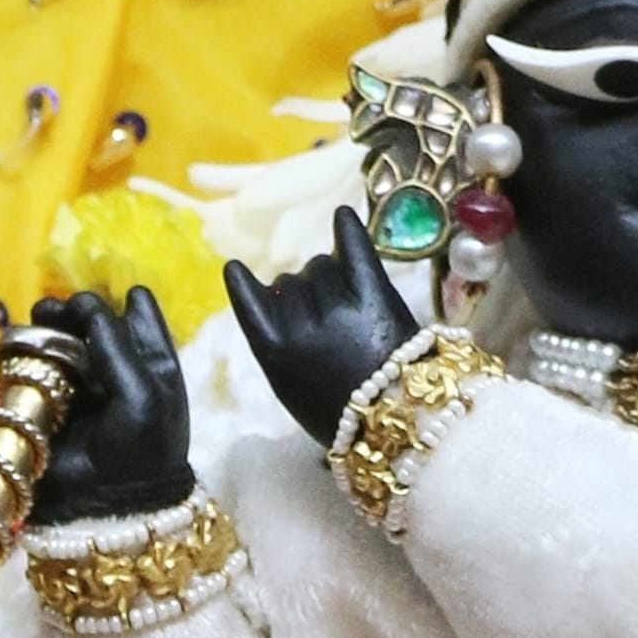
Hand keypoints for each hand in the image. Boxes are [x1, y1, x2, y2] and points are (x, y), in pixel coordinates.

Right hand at [26, 287, 194, 525]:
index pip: (136, 316)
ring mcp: (81, 386)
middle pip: (91, 325)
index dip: (116, 303)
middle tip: (49, 310)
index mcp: (152, 363)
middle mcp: (117, 369)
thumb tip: (86, 301)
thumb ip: (115, 344)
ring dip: (44, 329)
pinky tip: (18, 351)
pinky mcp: (47, 405)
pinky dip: (25, 357)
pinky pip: (34, 370)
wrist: (110, 505)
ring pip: (59, 343)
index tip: (92, 304)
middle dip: (70, 312)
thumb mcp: (141, 391)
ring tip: (32, 323)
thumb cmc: (140, 446)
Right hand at [225, 205, 419, 447]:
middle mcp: (299, 323)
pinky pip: (354, 250)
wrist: (400, 423)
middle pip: (291, 281)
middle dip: (303, 292)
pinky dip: (347, 229)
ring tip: (345, 301)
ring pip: (321, 265)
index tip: (237, 269)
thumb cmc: (344, 418)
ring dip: (328, 274)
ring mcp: (337, 306)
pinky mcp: (374, 294)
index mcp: (272, 351)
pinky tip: (342, 214)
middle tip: (326, 317)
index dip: (244, 285)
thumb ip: (280, 348)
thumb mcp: (293, 391)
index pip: (250, 302)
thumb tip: (279, 305)